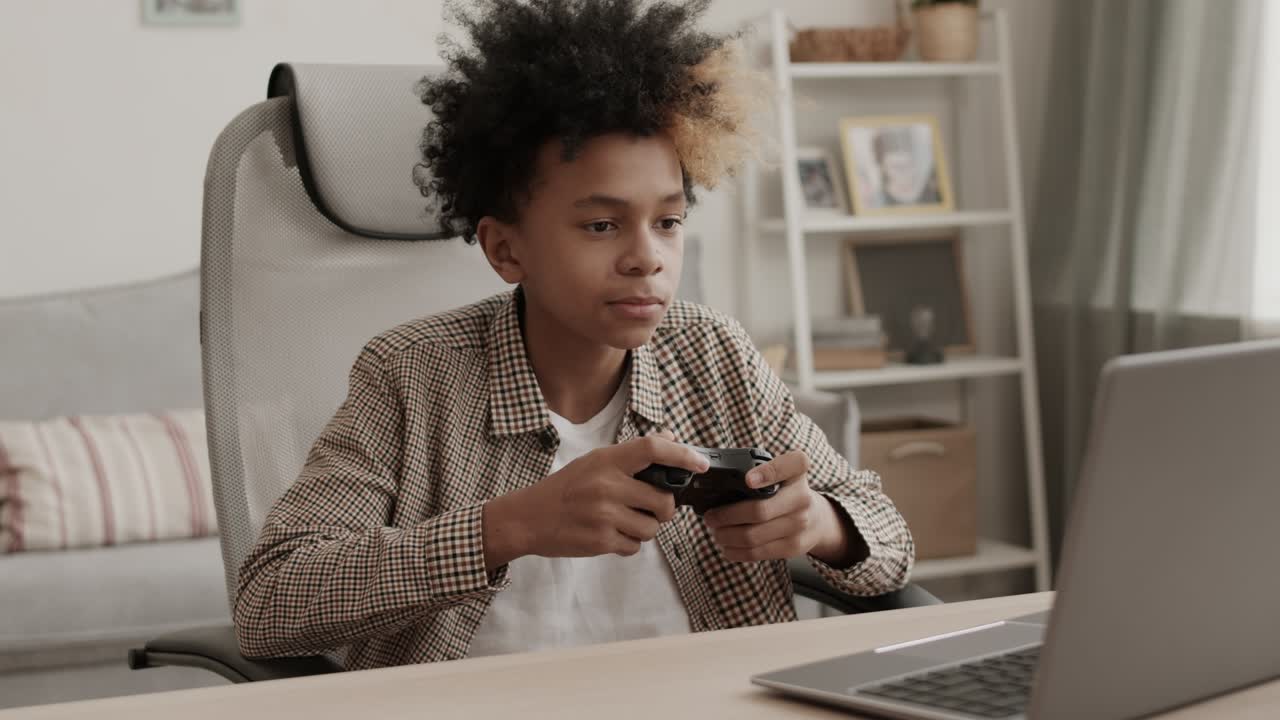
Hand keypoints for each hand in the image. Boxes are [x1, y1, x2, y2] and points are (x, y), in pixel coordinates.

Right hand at [484, 431, 708, 570]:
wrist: (529, 517)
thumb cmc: (566, 488)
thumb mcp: (596, 461)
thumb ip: (632, 453)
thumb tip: (671, 439)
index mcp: (607, 461)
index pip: (653, 449)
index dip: (682, 454)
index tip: (700, 464)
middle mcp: (607, 486)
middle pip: (663, 501)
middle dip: (665, 510)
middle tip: (653, 509)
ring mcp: (604, 515)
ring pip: (652, 528)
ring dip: (646, 529)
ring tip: (626, 522)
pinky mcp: (600, 541)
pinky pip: (634, 547)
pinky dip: (629, 544)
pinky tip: (612, 534)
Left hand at [702, 450, 854, 563]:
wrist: (816, 519)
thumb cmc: (786, 491)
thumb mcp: (781, 472)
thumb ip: (758, 469)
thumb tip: (716, 484)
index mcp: (798, 470)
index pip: (791, 465)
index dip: (768, 472)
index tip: (747, 480)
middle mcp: (803, 497)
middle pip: (759, 510)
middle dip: (726, 516)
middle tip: (710, 517)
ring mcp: (800, 524)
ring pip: (754, 535)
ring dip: (727, 536)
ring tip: (716, 532)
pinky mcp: (794, 547)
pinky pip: (758, 552)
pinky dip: (736, 551)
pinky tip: (727, 546)